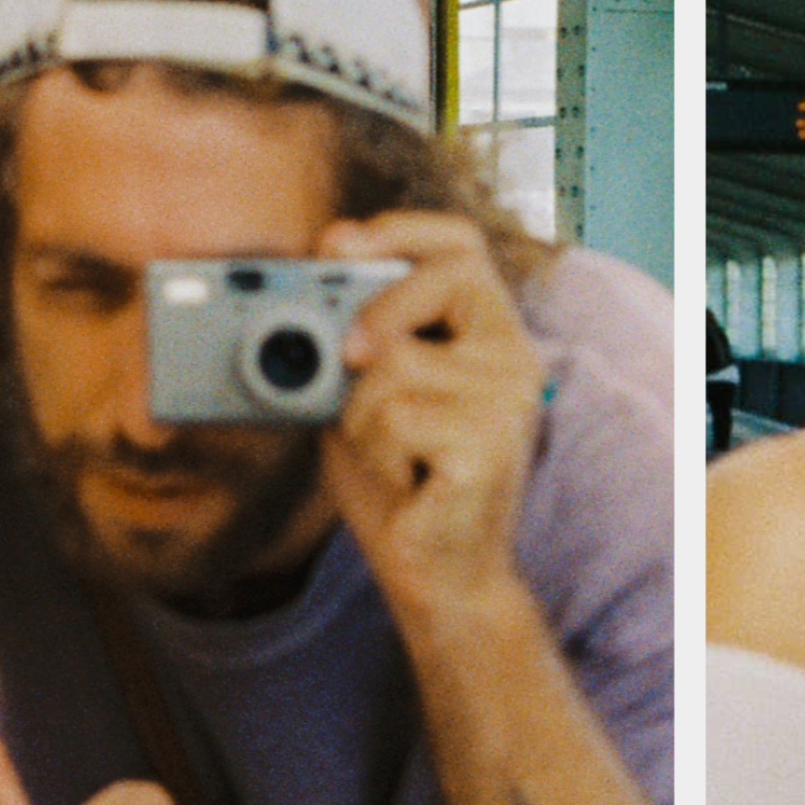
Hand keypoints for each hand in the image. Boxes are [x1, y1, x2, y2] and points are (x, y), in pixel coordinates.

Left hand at [319, 212, 542, 603]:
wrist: (439, 576)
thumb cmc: (400, 484)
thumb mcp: (358, 401)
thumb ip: (340, 350)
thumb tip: (291, 307)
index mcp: (486, 334)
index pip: (463, 245)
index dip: (403, 228)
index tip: (338, 242)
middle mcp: (513, 357)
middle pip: (446, 276)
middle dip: (379, 306)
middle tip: (344, 356)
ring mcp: (508, 400)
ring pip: (396, 363)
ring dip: (361, 414)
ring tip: (391, 456)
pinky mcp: (490, 446)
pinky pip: (397, 417)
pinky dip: (375, 452)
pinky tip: (406, 482)